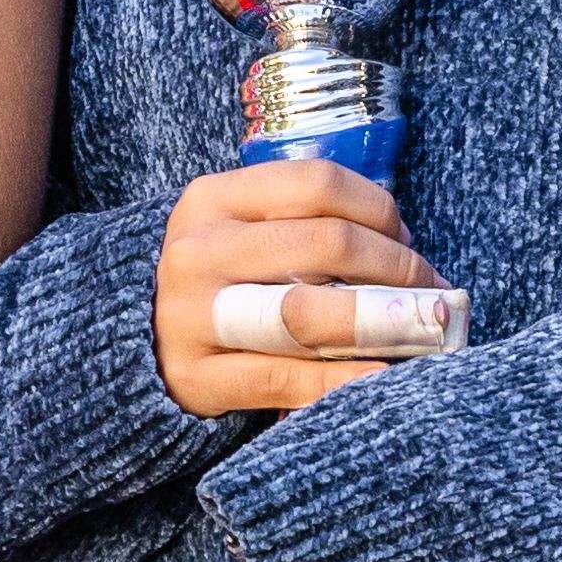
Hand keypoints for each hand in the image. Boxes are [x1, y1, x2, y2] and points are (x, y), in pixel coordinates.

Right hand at [153, 159, 442, 415]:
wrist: (130, 344)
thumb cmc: (215, 281)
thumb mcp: (237, 230)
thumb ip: (301, 222)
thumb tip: (405, 244)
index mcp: (211, 199)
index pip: (317, 183)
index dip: (380, 209)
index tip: (408, 237)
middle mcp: (198, 251)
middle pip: (325, 244)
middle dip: (397, 267)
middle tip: (431, 291)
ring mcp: (191, 316)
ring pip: (307, 311)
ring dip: (382, 321)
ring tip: (420, 330)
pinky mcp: (196, 378)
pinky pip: (286, 377)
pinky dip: (345, 378)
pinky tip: (383, 375)